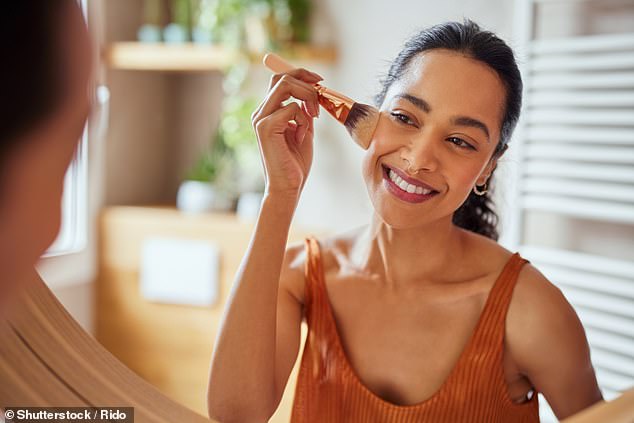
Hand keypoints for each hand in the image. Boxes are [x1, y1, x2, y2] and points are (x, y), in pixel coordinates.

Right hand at [251, 68, 321, 199]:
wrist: (287, 187)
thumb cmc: (295, 164)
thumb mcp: (304, 131)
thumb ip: (305, 112)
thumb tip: (315, 93)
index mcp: (268, 112)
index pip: (280, 80)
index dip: (301, 74)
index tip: (320, 81)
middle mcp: (261, 113)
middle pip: (282, 78)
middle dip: (306, 82)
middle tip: (322, 96)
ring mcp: (261, 119)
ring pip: (285, 87)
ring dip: (308, 98)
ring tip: (314, 118)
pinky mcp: (266, 127)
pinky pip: (292, 108)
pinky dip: (304, 120)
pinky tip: (302, 138)